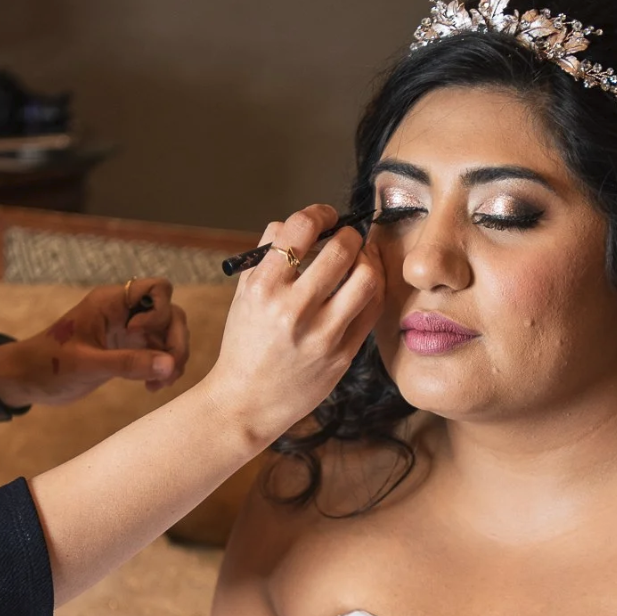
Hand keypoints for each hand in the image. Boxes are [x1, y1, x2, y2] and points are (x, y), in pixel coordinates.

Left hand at [0, 278, 189, 407]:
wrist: (28, 379)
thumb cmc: (48, 365)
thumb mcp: (87, 365)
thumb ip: (129, 364)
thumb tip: (170, 365)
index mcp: (111, 302)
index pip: (157, 289)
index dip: (160, 312)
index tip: (138, 336)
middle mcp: (124, 312)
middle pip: (171, 314)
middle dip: (175, 342)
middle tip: (168, 371)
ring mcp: (128, 331)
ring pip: (169, 335)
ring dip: (172, 359)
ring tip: (158, 384)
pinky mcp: (128, 350)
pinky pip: (159, 353)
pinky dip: (163, 369)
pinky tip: (151, 387)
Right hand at [200, 203, 382, 449]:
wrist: (246, 402)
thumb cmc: (245, 343)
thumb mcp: (244, 294)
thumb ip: (267, 254)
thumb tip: (298, 223)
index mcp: (263, 289)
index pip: (300, 229)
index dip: (320, 214)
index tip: (326, 217)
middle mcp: (292, 310)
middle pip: (342, 250)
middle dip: (350, 234)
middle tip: (348, 237)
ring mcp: (321, 335)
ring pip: (367, 278)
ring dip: (368, 260)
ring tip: (360, 260)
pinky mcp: (342, 356)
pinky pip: (372, 309)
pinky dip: (373, 289)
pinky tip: (363, 286)